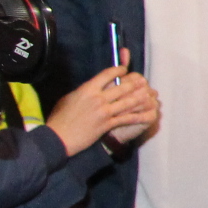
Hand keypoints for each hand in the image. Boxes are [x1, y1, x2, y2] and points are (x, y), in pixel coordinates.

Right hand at [45, 69, 159, 157]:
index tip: (125, 69)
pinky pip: (127, 118)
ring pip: (128, 101)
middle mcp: (98, 98)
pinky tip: (147, 113)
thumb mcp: (69, 98)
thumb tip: (92, 86)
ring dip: (140, 97)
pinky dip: (139, 115)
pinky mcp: (107, 124)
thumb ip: (83, 90)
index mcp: (87, 89)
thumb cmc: (60, 118)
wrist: (59, 138)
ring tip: (148, 93)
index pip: (107, 74)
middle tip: (142, 80)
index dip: (119, 70)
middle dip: (135, 82)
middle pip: (122, 87)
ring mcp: (104, 112)